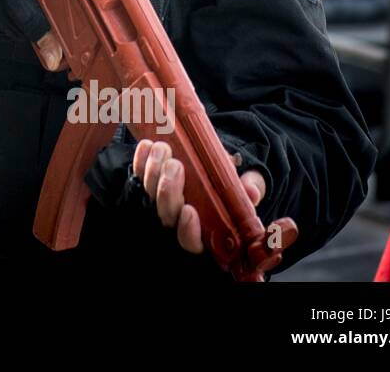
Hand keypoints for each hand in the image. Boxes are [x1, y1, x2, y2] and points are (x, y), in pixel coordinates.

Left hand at [133, 139, 266, 254]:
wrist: (216, 168)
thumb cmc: (233, 185)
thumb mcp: (247, 188)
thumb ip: (251, 190)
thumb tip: (251, 192)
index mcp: (205, 232)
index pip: (191, 243)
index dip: (188, 231)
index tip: (190, 211)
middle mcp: (177, 222)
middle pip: (165, 216)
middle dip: (168, 191)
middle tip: (175, 166)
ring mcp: (158, 204)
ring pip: (148, 196)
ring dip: (153, 171)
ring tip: (163, 149)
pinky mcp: (146, 186)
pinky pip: (138, 176)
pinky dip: (141, 161)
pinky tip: (147, 146)